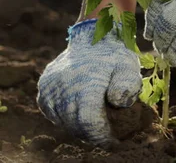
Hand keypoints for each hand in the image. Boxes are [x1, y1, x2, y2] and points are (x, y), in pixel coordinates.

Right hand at [37, 20, 141, 145]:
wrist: (94, 36)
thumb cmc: (115, 55)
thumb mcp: (129, 68)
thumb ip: (127, 86)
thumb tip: (116, 102)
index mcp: (85, 83)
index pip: (89, 121)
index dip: (100, 135)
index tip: (112, 141)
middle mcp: (63, 86)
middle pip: (75, 124)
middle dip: (91, 134)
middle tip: (105, 135)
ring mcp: (50, 86)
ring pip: (62, 120)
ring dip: (78, 126)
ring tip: (94, 124)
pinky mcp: (44, 86)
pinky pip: (52, 111)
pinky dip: (65, 117)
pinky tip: (79, 113)